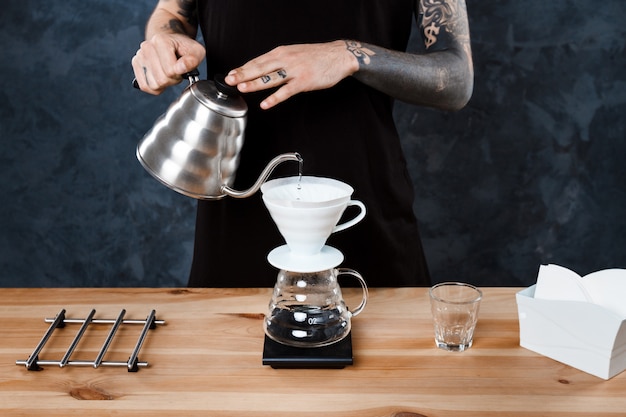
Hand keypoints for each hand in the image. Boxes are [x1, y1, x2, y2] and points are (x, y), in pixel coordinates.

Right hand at [131, 33, 205, 94]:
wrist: (171, 42)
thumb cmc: (184, 48)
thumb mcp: (196, 51)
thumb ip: (192, 61)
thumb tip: (180, 69)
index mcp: (161, 40)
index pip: (170, 71)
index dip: (180, 74)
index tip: (182, 68)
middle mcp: (147, 47)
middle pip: (161, 80)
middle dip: (172, 80)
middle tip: (176, 71)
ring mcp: (139, 55)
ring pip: (153, 85)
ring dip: (164, 84)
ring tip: (168, 72)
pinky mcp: (136, 64)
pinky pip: (145, 86)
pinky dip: (155, 87)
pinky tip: (160, 78)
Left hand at [224, 41, 357, 108]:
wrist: (338, 55)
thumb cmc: (317, 56)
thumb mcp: (295, 53)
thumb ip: (280, 60)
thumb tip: (264, 68)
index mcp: (281, 52)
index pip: (257, 60)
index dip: (243, 67)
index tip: (230, 74)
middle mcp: (286, 59)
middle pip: (260, 67)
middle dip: (243, 74)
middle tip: (229, 80)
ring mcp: (295, 70)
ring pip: (271, 78)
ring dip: (255, 83)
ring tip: (242, 88)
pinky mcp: (304, 81)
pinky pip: (286, 91)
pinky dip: (275, 98)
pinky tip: (266, 104)